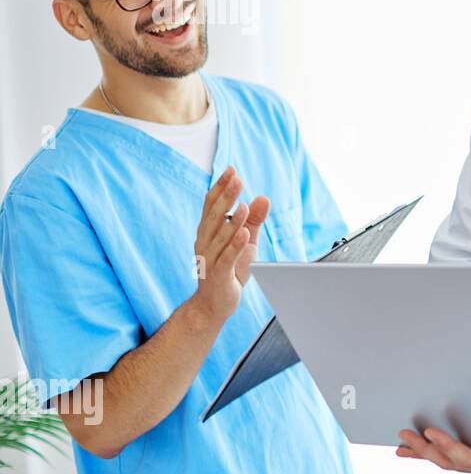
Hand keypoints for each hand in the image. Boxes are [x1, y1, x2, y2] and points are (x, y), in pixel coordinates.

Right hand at [191, 166, 270, 322]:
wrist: (213, 304)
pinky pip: (226, 258)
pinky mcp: (218, 275)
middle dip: (225, 196)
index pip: (211, 205)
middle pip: (214, 216)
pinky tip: (244, 233)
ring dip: (232, 220)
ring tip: (243, 205)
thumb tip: (263, 197)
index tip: (231, 169)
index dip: (221, 187)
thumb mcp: (246, 241)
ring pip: (220, 237)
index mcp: (208, 232)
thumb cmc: (230, 269)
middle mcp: (204, 242)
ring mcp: (209, 259)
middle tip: (236, 178)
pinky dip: (235, 245)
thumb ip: (253, 220)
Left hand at [396, 371, 470, 473]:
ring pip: (451, 463)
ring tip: (403, 439)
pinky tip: (408, 449)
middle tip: (414, 433)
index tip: (440, 439)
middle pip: (459, 463)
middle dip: (433, 449)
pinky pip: (452, 458)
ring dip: (426, 452)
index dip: (458, 452)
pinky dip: (429, 454)